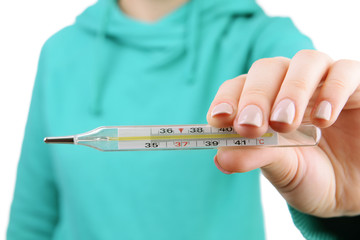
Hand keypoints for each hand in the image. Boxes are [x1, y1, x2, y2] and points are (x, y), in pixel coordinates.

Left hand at [207, 50, 359, 217]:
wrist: (350, 189)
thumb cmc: (310, 176)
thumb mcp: (280, 170)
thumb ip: (254, 156)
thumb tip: (221, 157)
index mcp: (263, 102)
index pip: (238, 86)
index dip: (226, 98)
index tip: (219, 119)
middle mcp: (290, 85)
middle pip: (268, 68)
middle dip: (256, 96)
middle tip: (252, 125)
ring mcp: (323, 82)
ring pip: (306, 61)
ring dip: (292, 90)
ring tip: (286, 124)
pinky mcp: (357, 86)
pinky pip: (346, 71)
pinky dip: (333, 90)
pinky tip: (324, 119)